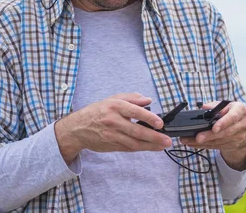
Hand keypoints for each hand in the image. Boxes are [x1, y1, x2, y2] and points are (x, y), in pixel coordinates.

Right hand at [55, 93, 172, 163]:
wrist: (78, 128)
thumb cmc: (97, 111)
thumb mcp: (112, 99)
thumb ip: (131, 98)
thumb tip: (148, 100)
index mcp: (114, 106)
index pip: (134, 111)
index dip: (149, 117)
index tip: (160, 123)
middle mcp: (113, 121)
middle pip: (136, 130)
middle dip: (154, 136)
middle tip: (167, 140)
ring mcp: (112, 135)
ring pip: (134, 142)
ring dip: (151, 145)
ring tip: (163, 146)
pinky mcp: (112, 145)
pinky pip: (129, 148)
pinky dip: (142, 148)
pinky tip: (152, 147)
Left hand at [180, 101, 245, 170]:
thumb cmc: (232, 112)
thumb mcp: (226, 105)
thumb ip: (214, 105)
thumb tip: (203, 107)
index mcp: (241, 111)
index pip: (232, 117)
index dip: (223, 123)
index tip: (214, 129)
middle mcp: (243, 124)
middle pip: (225, 132)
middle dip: (210, 136)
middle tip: (197, 138)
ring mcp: (240, 136)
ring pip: (220, 141)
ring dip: (204, 142)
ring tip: (189, 140)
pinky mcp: (234, 145)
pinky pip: (218, 146)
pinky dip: (205, 145)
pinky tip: (194, 144)